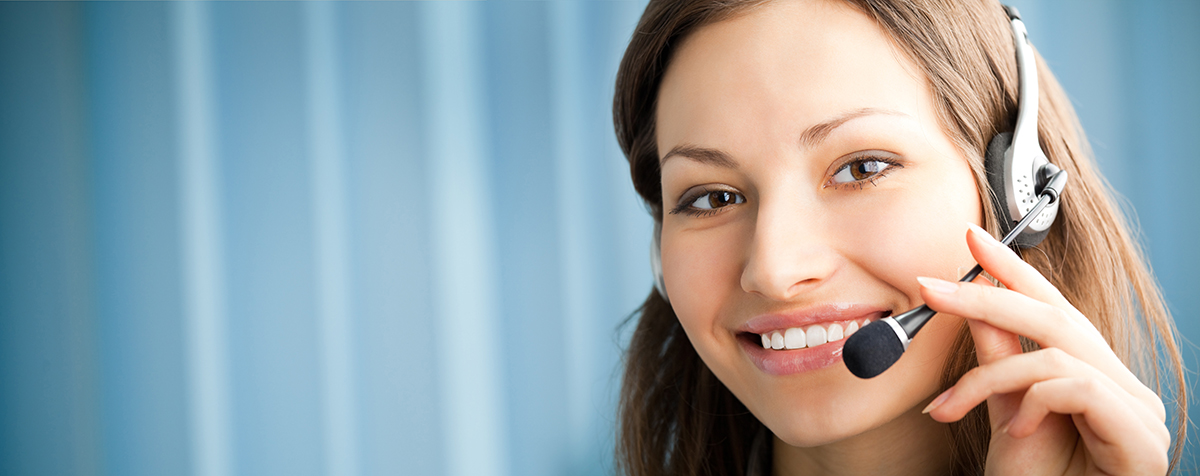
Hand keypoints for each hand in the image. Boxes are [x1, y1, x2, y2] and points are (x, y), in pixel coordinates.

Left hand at [916, 224, 1169, 474]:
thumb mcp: (1004, 414)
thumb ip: (998, 361)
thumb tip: (974, 305)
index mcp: (1090, 374)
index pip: (1052, 307)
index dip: (1013, 270)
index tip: (971, 238)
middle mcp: (1121, 384)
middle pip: (1054, 318)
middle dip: (985, 295)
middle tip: (927, 287)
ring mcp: (1138, 409)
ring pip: (1055, 354)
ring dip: (990, 376)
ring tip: (952, 406)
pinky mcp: (1140, 436)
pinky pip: (1074, 388)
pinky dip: (1033, 403)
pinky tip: (1016, 435)